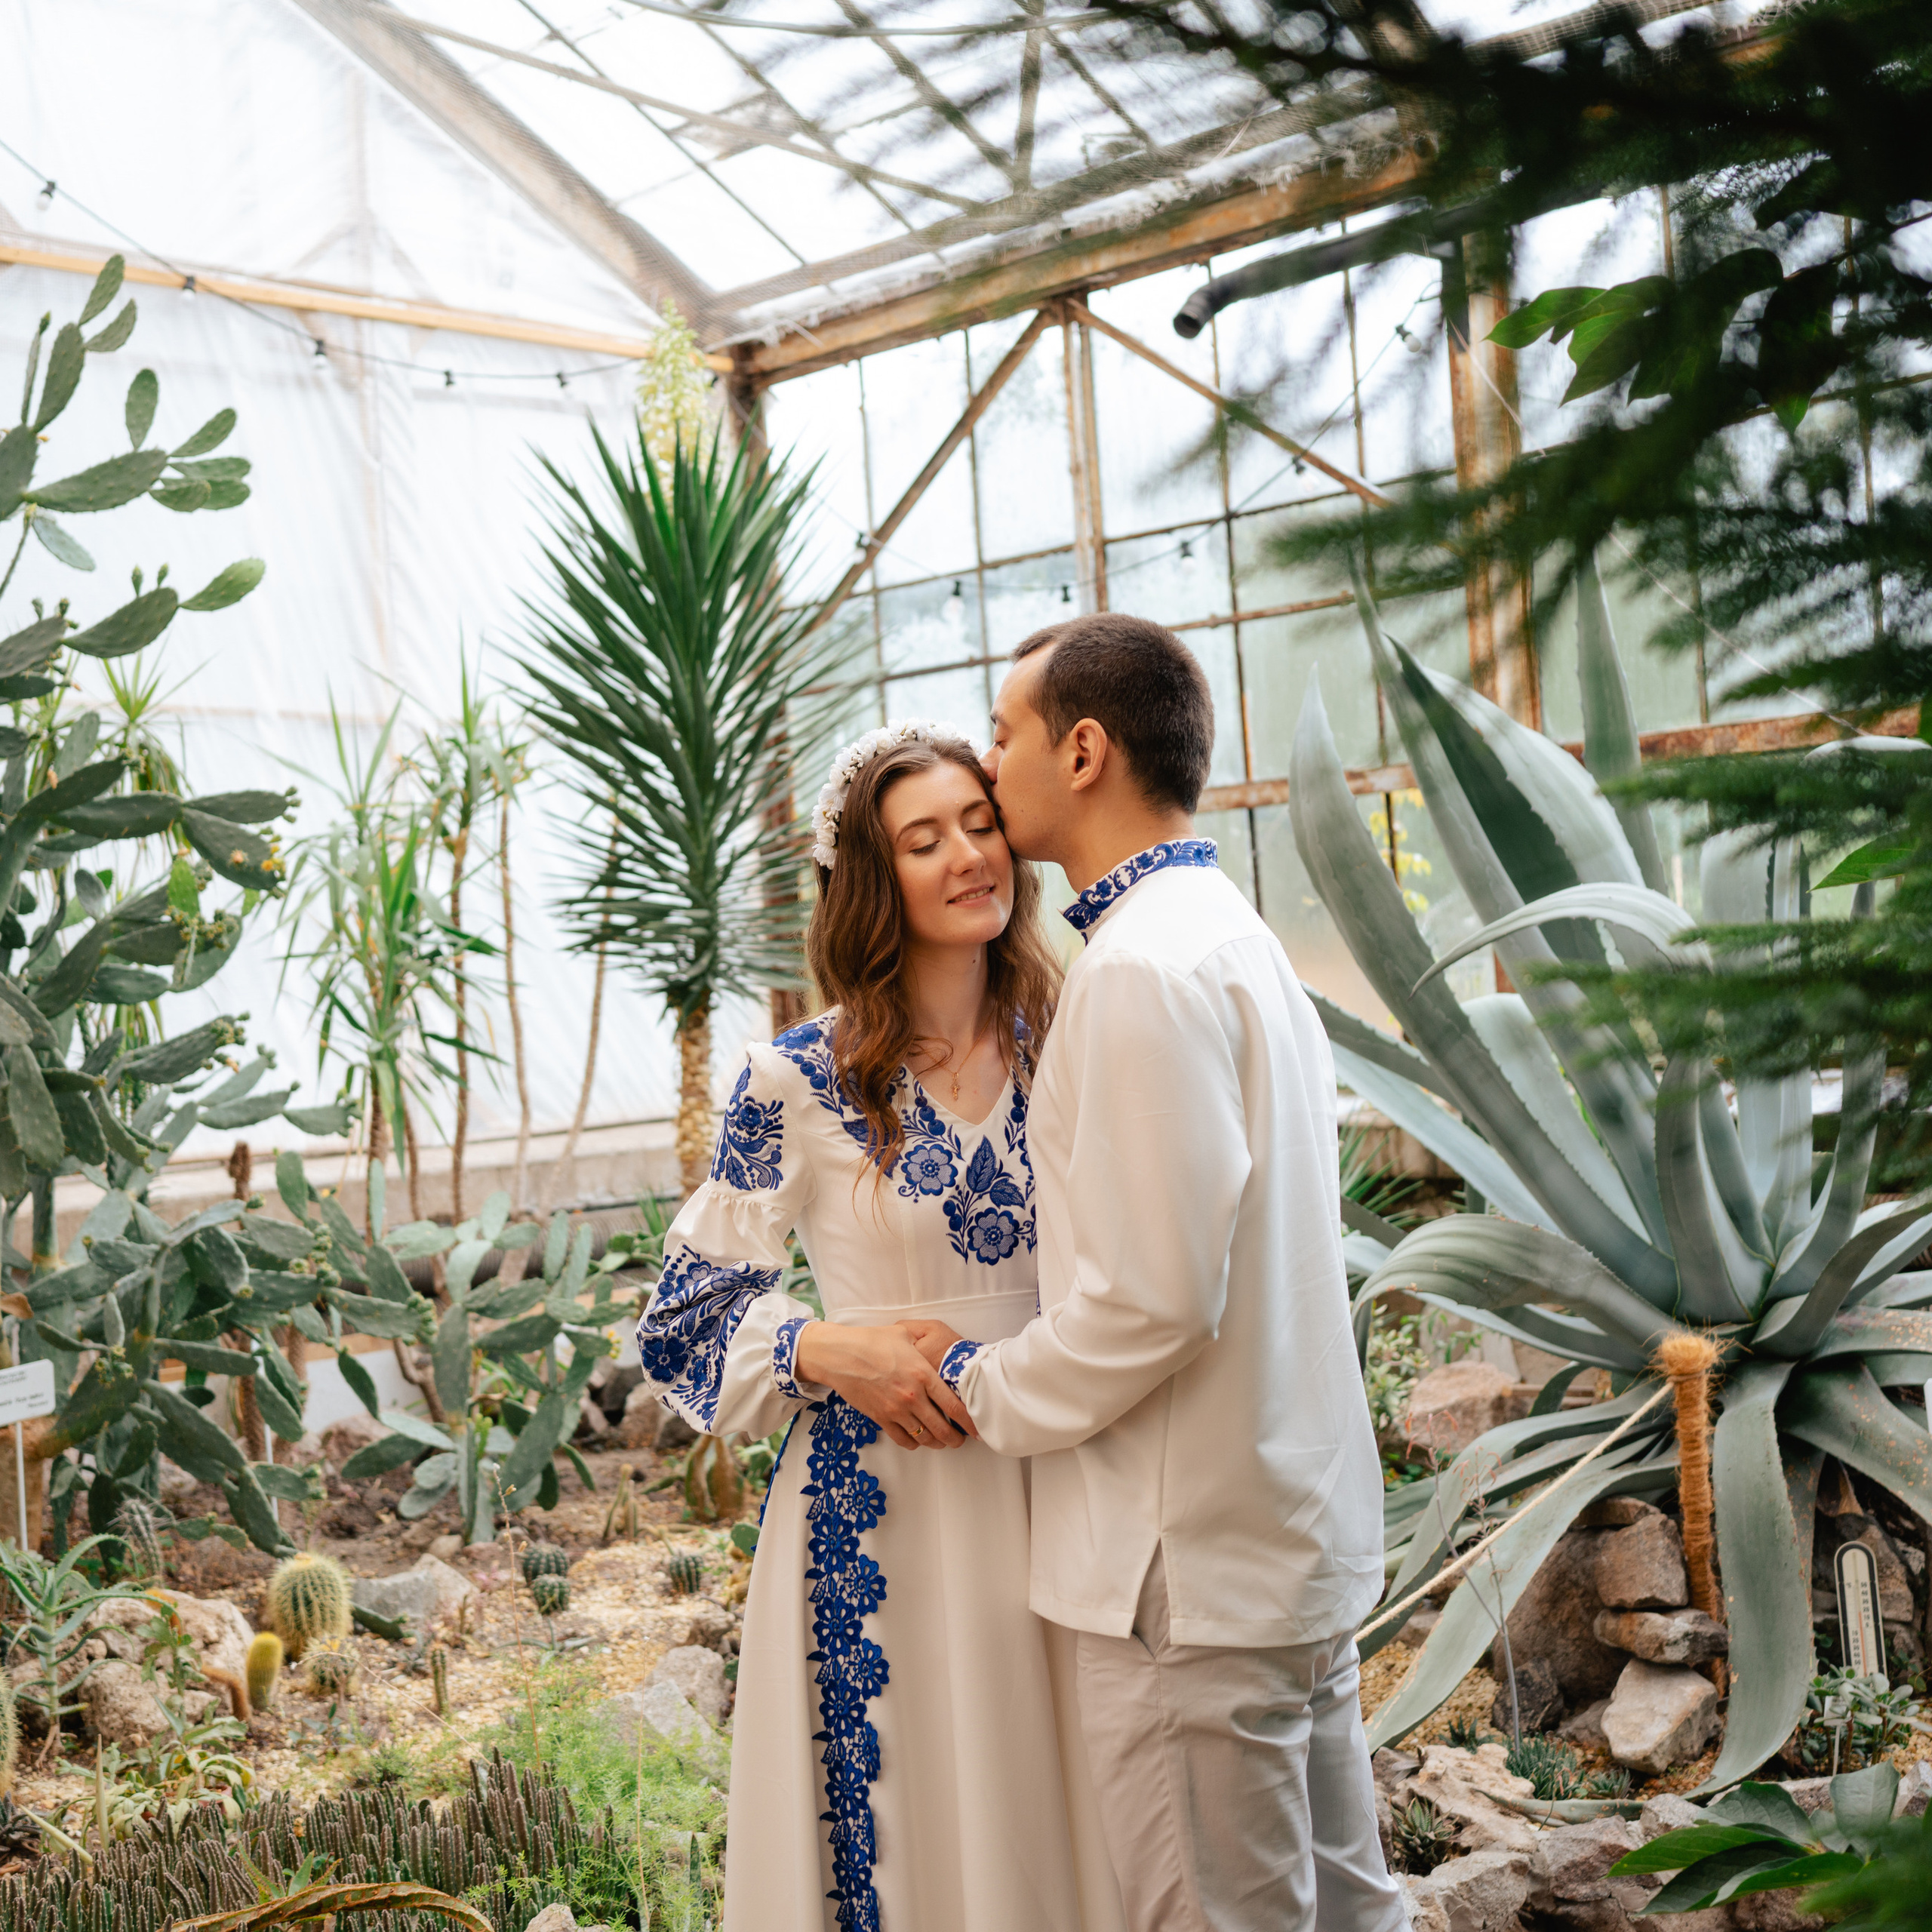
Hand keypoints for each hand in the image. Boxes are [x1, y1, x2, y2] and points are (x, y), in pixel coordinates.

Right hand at [794, 1321, 978, 1450]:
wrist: (840, 1355)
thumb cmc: (872, 1341)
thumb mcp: (904, 1334)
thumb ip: (923, 1344)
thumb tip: (935, 1346)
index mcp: (923, 1374)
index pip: (953, 1405)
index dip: (968, 1421)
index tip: (976, 1428)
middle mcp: (912, 1396)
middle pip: (942, 1428)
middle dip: (955, 1438)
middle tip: (961, 1441)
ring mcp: (896, 1410)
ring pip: (924, 1437)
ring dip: (936, 1443)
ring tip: (942, 1442)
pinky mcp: (880, 1418)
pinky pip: (902, 1440)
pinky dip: (914, 1443)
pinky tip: (918, 1440)